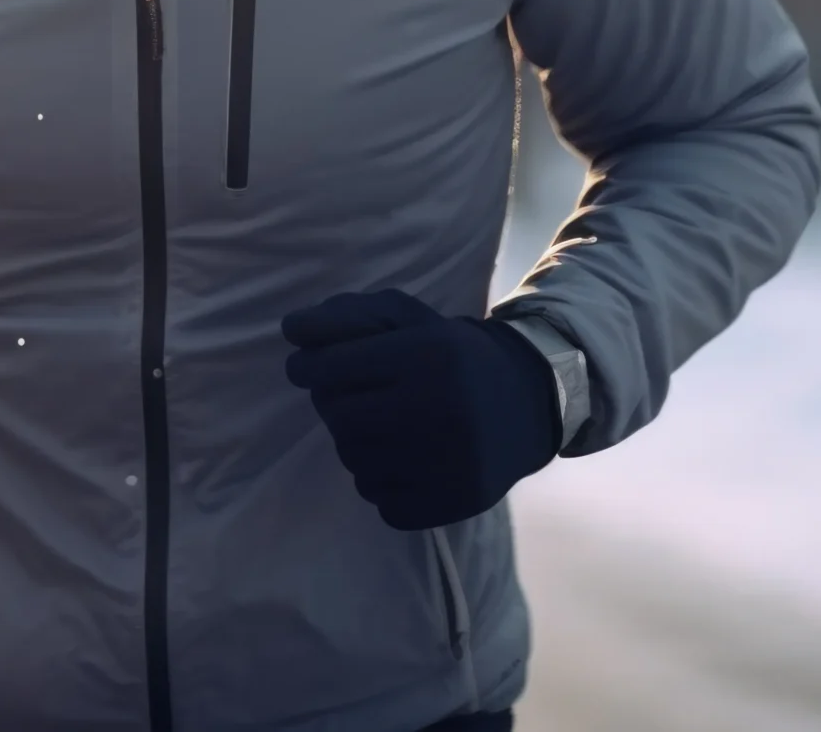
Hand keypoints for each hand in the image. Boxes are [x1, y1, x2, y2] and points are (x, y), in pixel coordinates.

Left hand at [282, 289, 559, 530]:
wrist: (529, 401)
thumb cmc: (452, 354)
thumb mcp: (408, 319)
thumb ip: (347, 317)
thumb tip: (291, 330)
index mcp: (428, 354)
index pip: (331, 369)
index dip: (309, 367)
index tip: (310, 368)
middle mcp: (441, 408)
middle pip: (341, 420)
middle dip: (336, 407)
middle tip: (354, 398)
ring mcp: (451, 462)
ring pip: (358, 464)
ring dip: (359, 445)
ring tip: (386, 427)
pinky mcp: (457, 502)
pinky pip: (384, 504)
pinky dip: (384, 484)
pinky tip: (407, 461)